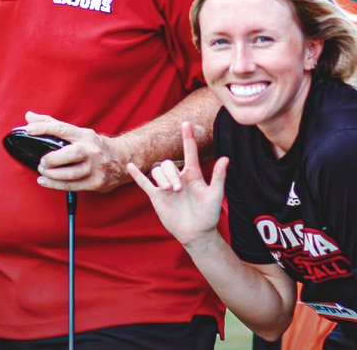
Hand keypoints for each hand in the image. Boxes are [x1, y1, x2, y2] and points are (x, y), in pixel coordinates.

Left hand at [25, 111, 132, 192]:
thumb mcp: (78, 132)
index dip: (44, 128)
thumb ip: (52, 124)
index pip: (63, 129)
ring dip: (52, 174)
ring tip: (43, 171)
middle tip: (42, 161)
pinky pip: (72, 186)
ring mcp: (95, 168)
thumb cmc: (94, 145)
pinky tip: (44, 181)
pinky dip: (55, 185)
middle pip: (71, 154)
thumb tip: (29, 116)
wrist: (123, 160)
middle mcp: (91, 150)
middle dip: (53, 159)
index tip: (29, 129)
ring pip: (71, 174)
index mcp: (85, 135)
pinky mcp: (96, 183)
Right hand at [127, 122, 228, 247]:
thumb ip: (218, 176)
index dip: (188, 138)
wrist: (196, 233)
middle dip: (170, 174)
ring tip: (168, 191)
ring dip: (161, 178)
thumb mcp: (215, 194)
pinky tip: (130, 167)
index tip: (186, 123)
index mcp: (193, 175)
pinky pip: (144, 183)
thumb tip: (226, 158)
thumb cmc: (208, 215)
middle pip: (168, 164)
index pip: (189, 152)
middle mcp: (178, 177)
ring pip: (157, 172)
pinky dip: (137, 175)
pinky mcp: (157, 197)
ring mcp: (166, 187)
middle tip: (177, 190)